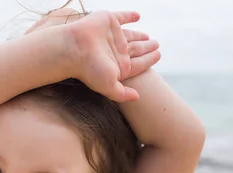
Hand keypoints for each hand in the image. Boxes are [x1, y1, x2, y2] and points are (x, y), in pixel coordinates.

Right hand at [29, 10, 159, 101]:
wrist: (74, 48)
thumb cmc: (89, 69)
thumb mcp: (109, 86)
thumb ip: (123, 94)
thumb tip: (138, 98)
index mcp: (119, 65)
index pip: (139, 63)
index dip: (149, 60)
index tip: (158, 56)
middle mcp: (116, 51)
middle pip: (137, 49)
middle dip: (146, 48)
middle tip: (156, 45)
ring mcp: (113, 36)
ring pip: (131, 35)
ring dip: (140, 35)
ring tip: (149, 37)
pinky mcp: (109, 21)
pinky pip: (122, 17)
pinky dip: (130, 16)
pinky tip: (137, 15)